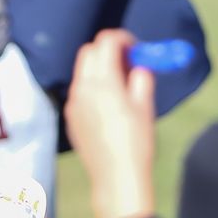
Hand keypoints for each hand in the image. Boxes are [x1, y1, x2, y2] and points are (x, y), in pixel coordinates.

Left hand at [64, 29, 157, 217]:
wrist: (116, 178)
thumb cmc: (136, 142)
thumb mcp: (145, 106)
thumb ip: (141, 77)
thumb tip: (139, 65)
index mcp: (104, 82)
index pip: (106, 42)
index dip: (122, 39)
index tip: (135, 47)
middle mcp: (83, 88)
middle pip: (89, 52)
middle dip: (107, 50)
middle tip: (127, 61)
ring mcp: (74, 103)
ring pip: (82, 71)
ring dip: (99, 68)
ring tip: (120, 85)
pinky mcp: (71, 117)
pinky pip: (79, 90)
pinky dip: (92, 86)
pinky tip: (108, 105)